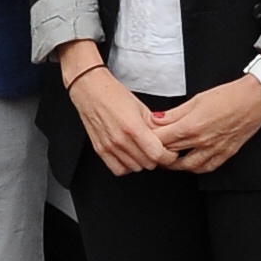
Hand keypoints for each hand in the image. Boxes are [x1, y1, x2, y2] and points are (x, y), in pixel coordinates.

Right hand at [56, 43, 172, 174]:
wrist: (90, 90)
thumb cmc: (113, 94)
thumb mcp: (141, 107)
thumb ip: (155, 125)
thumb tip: (167, 138)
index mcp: (133, 127)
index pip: (158, 154)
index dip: (168, 156)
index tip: (170, 152)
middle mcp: (120, 140)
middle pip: (148, 164)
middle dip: (157, 158)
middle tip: (156, 149)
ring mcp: (109, 147)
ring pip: (135, 168)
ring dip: (142, 162)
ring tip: (142, 151)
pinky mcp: (100, 150)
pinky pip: (118, 170)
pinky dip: (127, 166)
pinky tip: (129, 156)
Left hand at [150, 73, 260, 174]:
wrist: (255, 99)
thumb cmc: (228, 95)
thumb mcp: (196, 100)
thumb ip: (174, 113)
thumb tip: (156, 119)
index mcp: (191, 126)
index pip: (161, 140)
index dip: (149, 139)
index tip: (144, 137)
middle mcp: (201, 142)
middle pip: (170, 154)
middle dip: (158, 153)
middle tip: (151, 149)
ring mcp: (214, 150)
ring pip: (187, 166)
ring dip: (175, 165)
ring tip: (168, 158)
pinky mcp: (225, 154)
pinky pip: (206, 168)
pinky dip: (194, 168)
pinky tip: (190, 163)